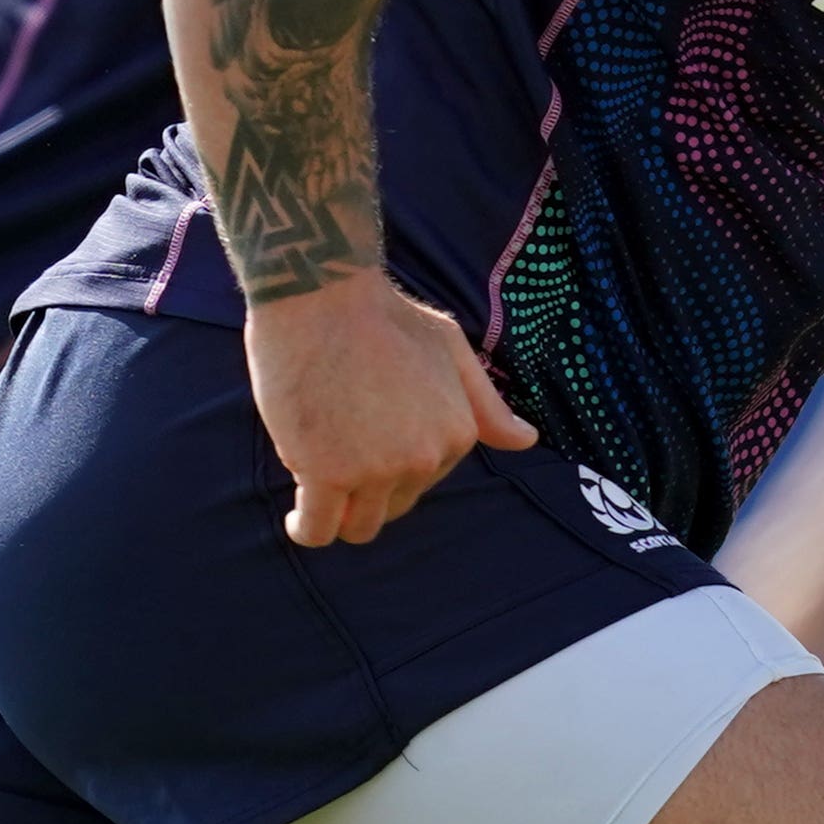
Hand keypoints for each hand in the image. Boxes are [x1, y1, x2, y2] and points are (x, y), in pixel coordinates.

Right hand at [245, 276, 540, 546]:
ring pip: (357, 526)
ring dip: (336, 516)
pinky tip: (295, 517)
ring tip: (312, 495)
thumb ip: (485, 403)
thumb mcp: (449, 349)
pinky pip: (317, 528)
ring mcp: (377, 469)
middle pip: (392, 508)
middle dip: (366, 493)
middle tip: (334, 452)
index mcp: (456, 432)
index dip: (389, 463)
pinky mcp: (327, 474)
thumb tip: (528, 441)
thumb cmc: (379, 315)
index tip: (363, 430)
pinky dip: (305, 529)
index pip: (423, 481)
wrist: (323, 294)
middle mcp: (425, 458)